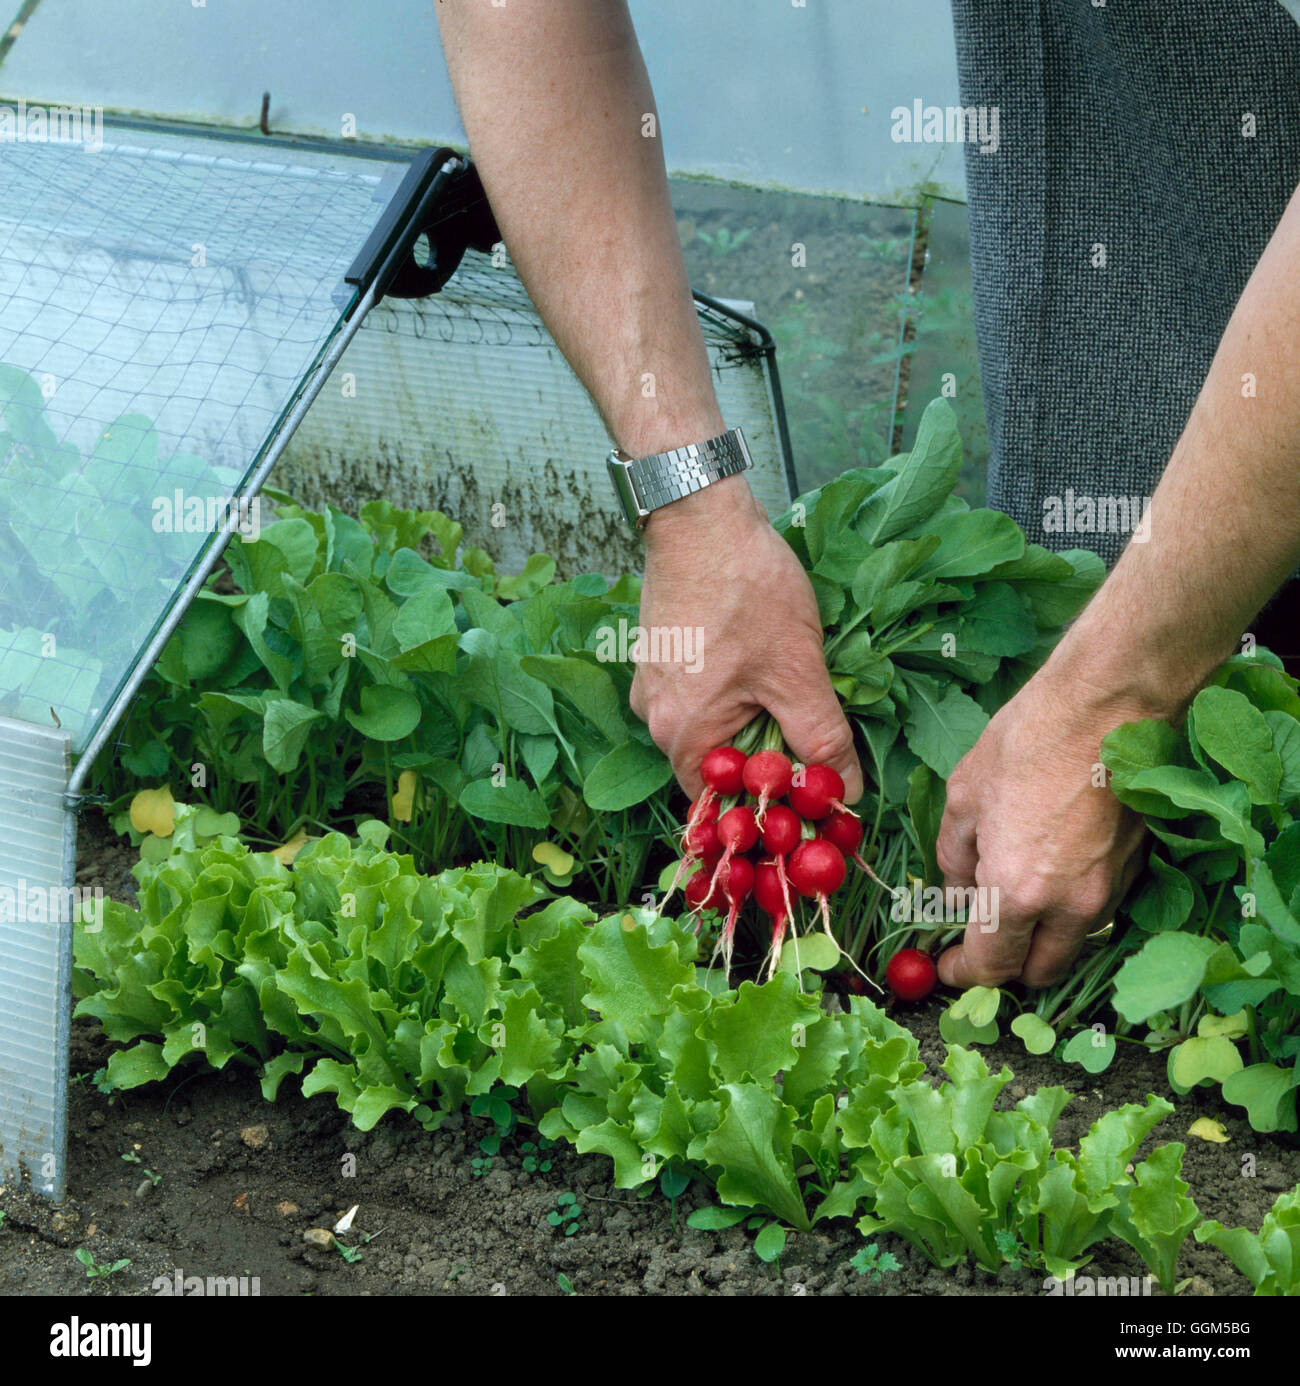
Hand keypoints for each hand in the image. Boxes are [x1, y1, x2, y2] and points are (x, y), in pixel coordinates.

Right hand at [629, 477, 863, 800]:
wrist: (701, 515)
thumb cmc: (746, 590)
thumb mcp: (797, 671)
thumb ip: (821, 739)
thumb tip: (845, 790)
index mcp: (681, 734)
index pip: (723, 804)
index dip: (770, 811)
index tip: (810, 806)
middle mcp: (655, 719)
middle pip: (717, 768)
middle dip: (767, 765)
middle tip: (817, 753)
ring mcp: (652, 685)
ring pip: (711, 729)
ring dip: (754, 726)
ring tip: (796, 700)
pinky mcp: (661, 657)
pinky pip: (700, 697)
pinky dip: (736, 696)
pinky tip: (766, 669)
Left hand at [935, 664, 1149, 988]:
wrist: (1109, 705)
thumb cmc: (1029, 741)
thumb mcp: (964, 797)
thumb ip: (954, 859)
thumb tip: (956, 893)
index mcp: (1018, 890)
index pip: (991, 966)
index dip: (963, 977)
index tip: (946, 968)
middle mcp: (1070, 905)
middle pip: (1040, 972)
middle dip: (1006, 968)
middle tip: (979, 943)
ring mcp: (1110, 889)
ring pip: (1072, 943)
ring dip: (1042, 940)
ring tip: (1013, 902)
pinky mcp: (1136, 868)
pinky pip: (1097, 911)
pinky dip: (1071, 911)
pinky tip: (1050, 875)